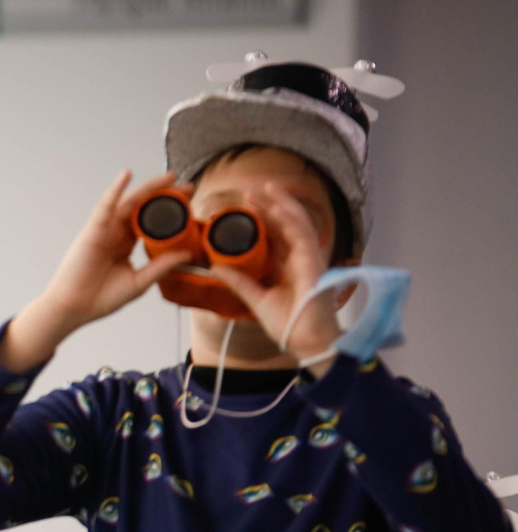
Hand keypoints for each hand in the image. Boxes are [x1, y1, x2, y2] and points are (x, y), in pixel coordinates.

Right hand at [0, 171, 193, 371]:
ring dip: (148, 188)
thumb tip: (186, 253)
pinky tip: (126, 175)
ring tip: (169, 177)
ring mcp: (104, 230)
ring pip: (129, 203)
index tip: (190, 205)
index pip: (151, 223)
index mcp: (125, 246)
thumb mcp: (139, 282)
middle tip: (188, 187)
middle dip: (165, 196)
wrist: (74, 308)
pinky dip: (115, 189)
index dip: (170, 213)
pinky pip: (106, 206)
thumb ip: (161, 267)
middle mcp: (116, 234)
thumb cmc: (100, 298)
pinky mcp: (93, 230)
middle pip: (143, 209)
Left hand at [211, 181, 342, 373]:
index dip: (263, 218)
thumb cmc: (290, 324)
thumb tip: (216, 267)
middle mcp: (300, 258)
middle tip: (250, 191)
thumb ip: (239, 282)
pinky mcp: (314, 263)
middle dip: (269, 205)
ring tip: (264, 189)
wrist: (307, 342)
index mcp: (289, 265)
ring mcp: (310, 259)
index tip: (245, 205)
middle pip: (286, 224)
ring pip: (296, 223)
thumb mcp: (256, 299)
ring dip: (281, 204)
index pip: (276, 235)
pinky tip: (278, 207)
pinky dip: (291, 220)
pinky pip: (303, 235)